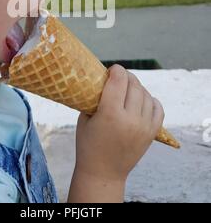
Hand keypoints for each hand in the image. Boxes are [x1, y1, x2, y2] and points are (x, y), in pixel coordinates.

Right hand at [73, 65, 164, 188]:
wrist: (103, 172)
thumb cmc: (88, 144)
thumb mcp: (85, 118)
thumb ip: (94, 98)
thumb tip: (101, 79)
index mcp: (110, 113)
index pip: (119, 80)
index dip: (116, 70)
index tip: (112, 69)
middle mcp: (130, 119)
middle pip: (134, 85)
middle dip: (126, 76)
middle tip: (119, 77)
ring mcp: (144, 127)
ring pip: (146, 94)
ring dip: (137, 87)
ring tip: (128, 89)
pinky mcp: (151, 133)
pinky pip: (158, 108)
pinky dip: (151, 100)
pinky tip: (142, 99)